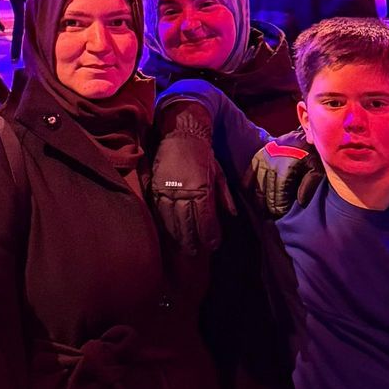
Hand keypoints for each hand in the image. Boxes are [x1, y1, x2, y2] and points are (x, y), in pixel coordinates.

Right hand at [150, 94, 221, 257]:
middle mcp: (184, 191)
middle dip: (193, 241)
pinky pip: (160, 211)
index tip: (213, 245)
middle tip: (196, 253)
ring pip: (172, 221)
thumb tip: (232, 215)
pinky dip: (165, 224)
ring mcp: (168, 190)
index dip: (210, 235)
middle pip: (188, 224)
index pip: (206, 219)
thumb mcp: (219, 173)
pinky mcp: (156, 188)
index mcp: (202, 188)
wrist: (181, 134)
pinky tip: (169, 233)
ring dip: (179, 236)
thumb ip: (224, 195)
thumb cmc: (203, 154)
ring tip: (184, 248)